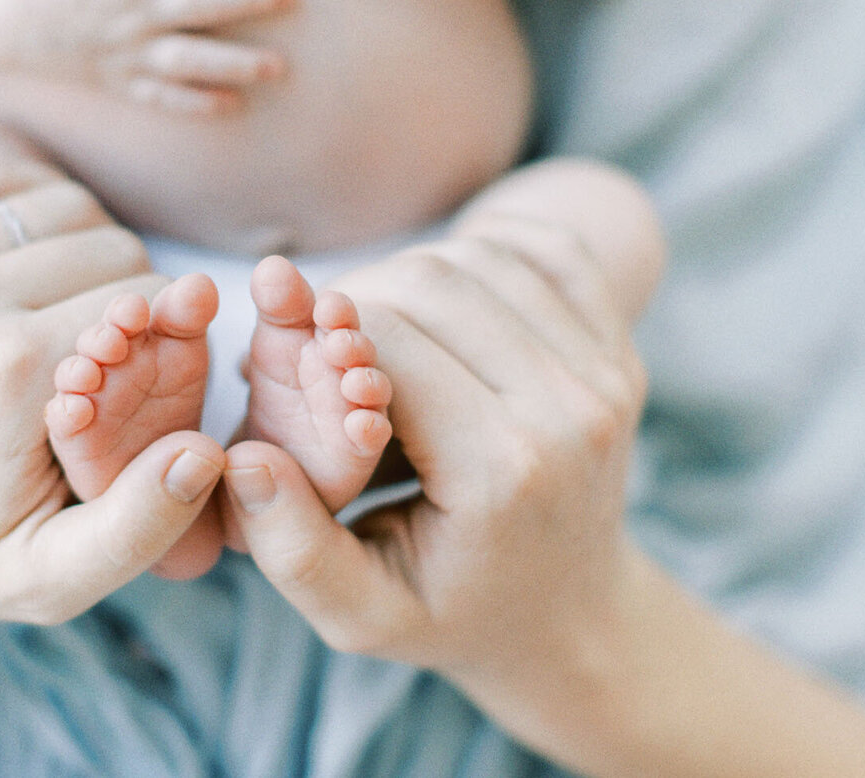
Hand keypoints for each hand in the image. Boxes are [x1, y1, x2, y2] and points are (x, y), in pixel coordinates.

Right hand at [0, 0, 295, 114]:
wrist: (3, 16)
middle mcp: (133, 9)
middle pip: (197, 3)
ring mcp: (128, 49)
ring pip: (188, 58)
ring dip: (233, 64)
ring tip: (276, 67)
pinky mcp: (120, 80)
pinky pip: (161, 96)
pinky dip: (194, 103)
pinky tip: (231, 105)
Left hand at [0, 113, 228, 630]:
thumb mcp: (53, 578)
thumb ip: (140, 524)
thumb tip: (203, 452)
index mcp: (8, 370)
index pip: (148, 302)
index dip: (165, 345)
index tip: (135, 395)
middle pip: (111, 243)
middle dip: (130, 298)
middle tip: (106, 363)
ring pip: (63, 205)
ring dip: (86, 251)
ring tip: (73, 318)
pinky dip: (33, 217)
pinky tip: (32, 275)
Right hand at [222, 216, 647, 713]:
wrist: (570, 614)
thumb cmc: (450, 612)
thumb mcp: (360, 616)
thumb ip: (293, 549)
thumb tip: (243, 461)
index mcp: (500, 472)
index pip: (388, 342)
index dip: (324, 338)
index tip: (303, 365)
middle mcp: (567, 412)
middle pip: (433, 283)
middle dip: (360, 296)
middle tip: (329, 338)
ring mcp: (605, 374)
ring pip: (482, 256)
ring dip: (415, 270)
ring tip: (381, 323)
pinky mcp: (620, 349)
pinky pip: (547, 251)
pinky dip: (485, 249)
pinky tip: (448, 295)